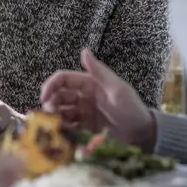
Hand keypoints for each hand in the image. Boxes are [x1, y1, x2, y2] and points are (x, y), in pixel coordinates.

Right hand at [40, 49, 155, 150]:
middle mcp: (83, 97)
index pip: (63, 79)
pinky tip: (64, 133)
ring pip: (61, 111)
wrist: (143, 136)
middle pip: (59, 96)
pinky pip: (69, 125)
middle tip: (49, 115)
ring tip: (55, 126)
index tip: (43, 97)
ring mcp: (83, 112)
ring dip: (55, 116)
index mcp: (89, 83)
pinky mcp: (85, 127)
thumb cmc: (132, 110)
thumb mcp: (117, 89)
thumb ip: (99, 71)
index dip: (50, 85)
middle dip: (50, 103)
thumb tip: (84, 50)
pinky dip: (63, 128)